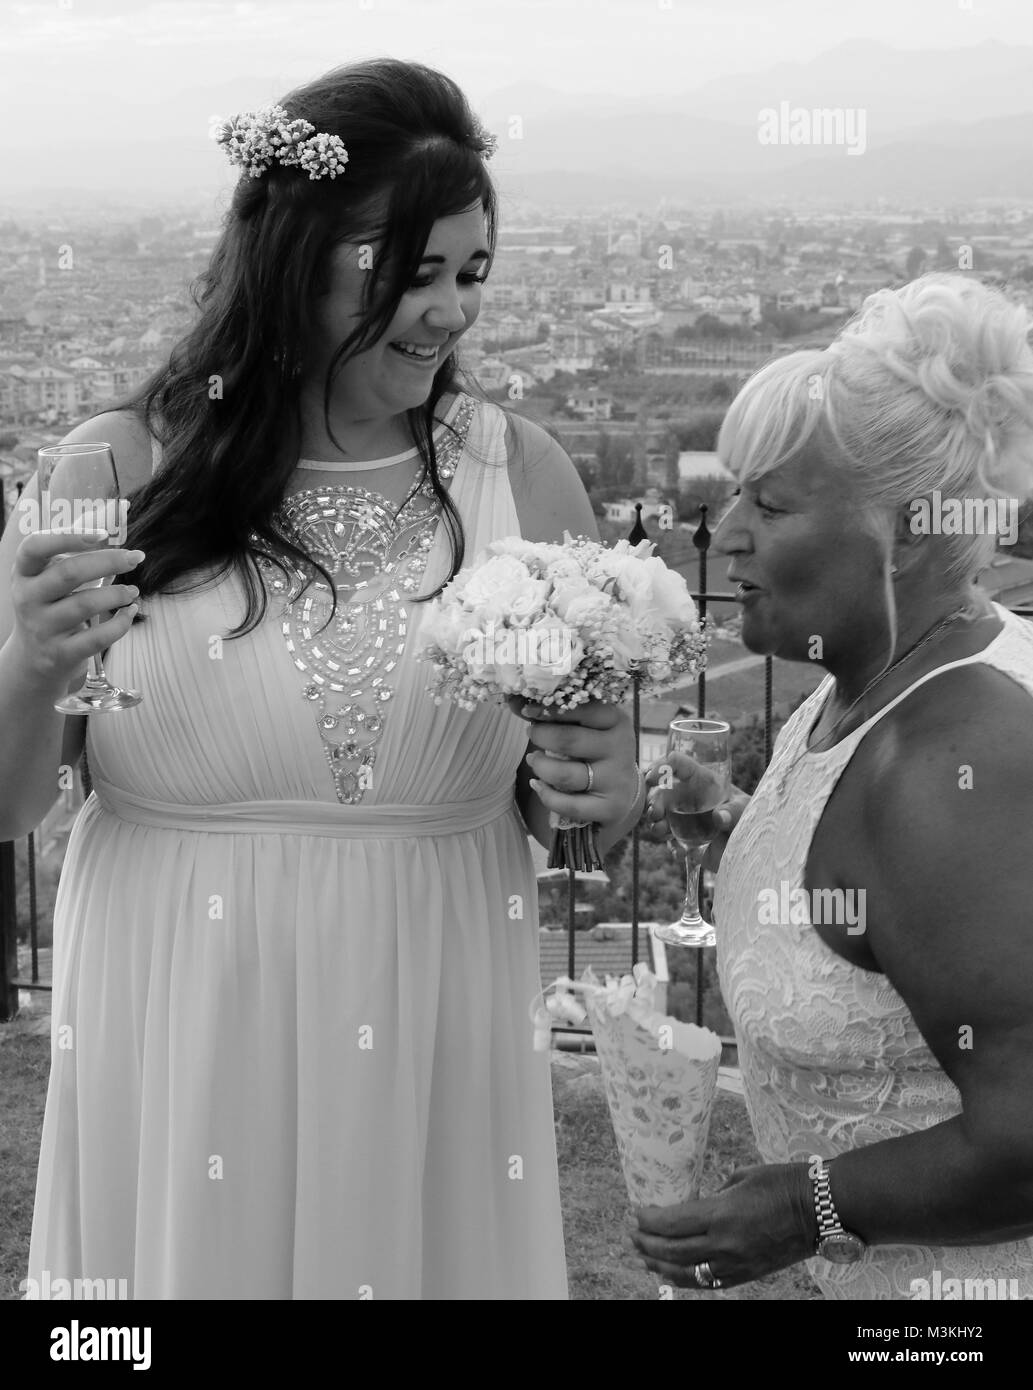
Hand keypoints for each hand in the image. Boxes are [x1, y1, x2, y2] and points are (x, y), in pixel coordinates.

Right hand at [8, 530, 143, 691]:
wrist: (33, 660)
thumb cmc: (52, 605)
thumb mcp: (53, 575)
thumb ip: (81, 546)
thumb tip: (119, 509)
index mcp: (24, 572)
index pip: (35, 546)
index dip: (69, 537)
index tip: (102, 534)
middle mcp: (28, 598)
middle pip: (68, 573)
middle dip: (109, 561)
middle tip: (135, 557)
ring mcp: (42, 628)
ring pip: (85, 605)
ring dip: (118, 594)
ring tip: (133, 591)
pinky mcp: (60, 654)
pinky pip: (97, 637)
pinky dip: (121, 623)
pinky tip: (130, 612)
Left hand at [506, 696, 637, 829]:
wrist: (623, 790)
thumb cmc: (595, 750)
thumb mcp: (586, 727)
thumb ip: (557, 714)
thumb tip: (514, 701)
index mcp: (616, 721)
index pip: (582, 709)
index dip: (549, 709)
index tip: (526, 710)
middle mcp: (620, 748)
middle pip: (568, 740)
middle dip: (541, 736)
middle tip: (531, 734)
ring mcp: (616, 780)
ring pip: (564, 775)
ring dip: (540, 766)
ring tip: (533, 760)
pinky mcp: (609, 808)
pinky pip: (567, 804)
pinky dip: (545, 795)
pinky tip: (538, 785)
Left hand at [631, 1163, 815, 1289]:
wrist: (821, 1210)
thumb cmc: (783, 1183)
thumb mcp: (742, 1177)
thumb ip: (716, 1192)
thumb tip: (699, 1201)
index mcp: (722, 1214)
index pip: (673, 1223)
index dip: (649, 1220)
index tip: (636, 1212)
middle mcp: (725, 1244)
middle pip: (673, 1251)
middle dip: (647, 1243)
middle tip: (632, 1234)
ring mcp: (736, 1264)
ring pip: (687, 1272)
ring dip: (660, 1265)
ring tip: (643, 1256)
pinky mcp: (747, 1275)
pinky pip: (708, 1282)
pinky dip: (685, 1279)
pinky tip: (671, 1274)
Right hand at [643, 751, 748, 873]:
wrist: (753, 845)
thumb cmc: (750, 816)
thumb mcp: (746, 809)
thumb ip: (733, 811)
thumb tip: (718, 816)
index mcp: (700, 781)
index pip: (676, 764)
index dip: (661, 766)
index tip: (652, 777)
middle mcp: (687, 797)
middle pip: (661, 792)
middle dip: (653, 801)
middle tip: (656, 814)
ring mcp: (683, 818)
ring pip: (660, 818)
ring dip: (656, 824)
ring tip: (660, 831)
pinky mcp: (685, 839)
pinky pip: (672, 842)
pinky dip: (673, 848)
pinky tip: (681, 852)